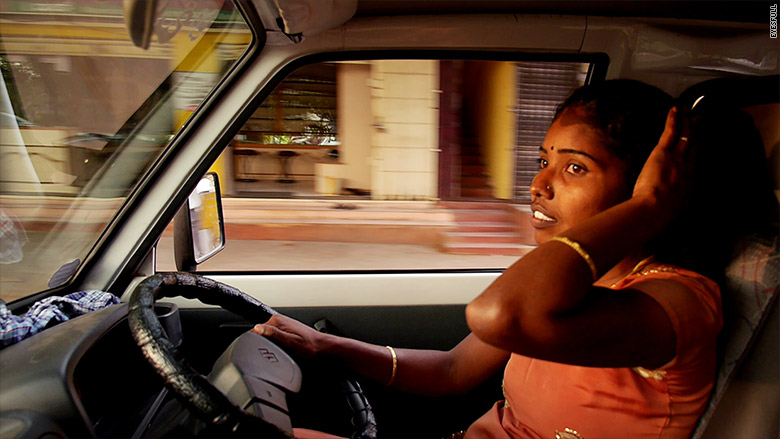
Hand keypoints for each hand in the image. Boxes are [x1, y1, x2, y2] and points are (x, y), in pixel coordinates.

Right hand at [252, 314, 325, 358]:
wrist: (322, 348)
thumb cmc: (310, 346)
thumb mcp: (290, 342)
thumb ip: (273, 334)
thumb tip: (257, 328)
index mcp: (277, 321)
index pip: (256, 330)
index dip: (254, 342)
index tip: (257, 351)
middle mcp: (279, 321)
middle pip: (261, 334)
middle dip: (262, 344)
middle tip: (273, 353)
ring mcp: (282, 325)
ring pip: (267, 337)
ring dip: (269, 345)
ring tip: (281, 352)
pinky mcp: (285, 331)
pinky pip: (274, 338)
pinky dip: (275, 345)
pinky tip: (282, 350)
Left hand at [632, 107, 694, 221]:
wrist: (655, 210)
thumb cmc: (660, 215)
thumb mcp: (671, 212)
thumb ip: (672, 208)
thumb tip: (667, 214)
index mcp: (690, 183)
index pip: (695, 163)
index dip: (698, 151)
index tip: (701, 144)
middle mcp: (688, 168)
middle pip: (695, 146)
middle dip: (697, 133)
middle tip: (702, 120)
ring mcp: (677, 158)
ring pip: (685, 136)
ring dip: (687, 122)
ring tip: (689, 111)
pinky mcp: (664, 152)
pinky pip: (671, 131)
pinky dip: (674, 119)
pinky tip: (675, 108)